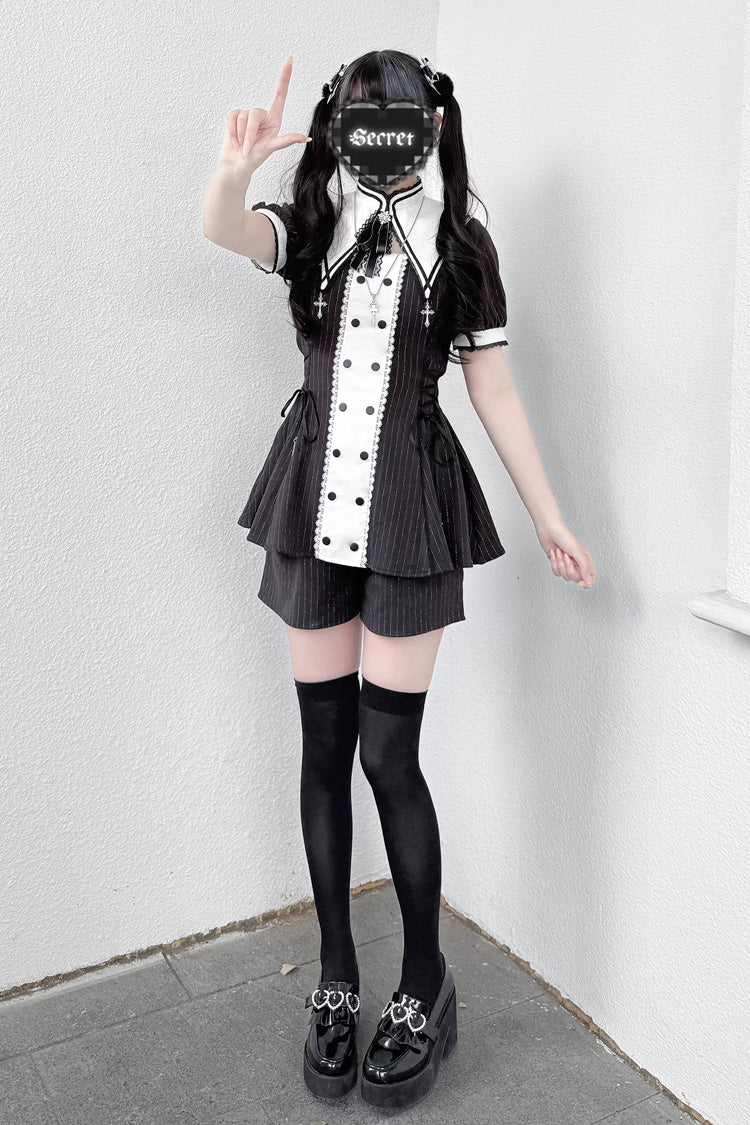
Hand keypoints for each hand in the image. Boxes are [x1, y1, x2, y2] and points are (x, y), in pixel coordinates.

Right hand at [218, 56, 310, 178]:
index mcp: (274, 118)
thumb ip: (287, 141)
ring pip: (243, 117)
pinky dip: (232, 131)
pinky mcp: (235, 116)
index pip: (280, 94)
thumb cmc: (256, 157)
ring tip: (242, 144)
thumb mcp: (272, 148)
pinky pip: (232, 117)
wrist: (237, 163)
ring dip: (241, 135)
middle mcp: (262, 114)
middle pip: (255, 113)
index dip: (284, 77)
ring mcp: (248, 115)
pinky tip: (234, 138)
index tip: (290, 60)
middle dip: (249, 133)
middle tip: (248, 147)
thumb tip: (305, 138)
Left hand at [536, 522, 596, 587]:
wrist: (549, 529)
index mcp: (586, 559)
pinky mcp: (557, 563)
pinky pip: (556, 572)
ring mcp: (567, 563)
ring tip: (560, 553)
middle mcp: (577, 562)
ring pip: (564, 575)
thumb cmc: (564, 536)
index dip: (586, 582)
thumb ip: (585, 568)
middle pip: (575, 578)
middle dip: (568, 569)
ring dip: (559, 564)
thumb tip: (589, 581)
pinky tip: (554, 554)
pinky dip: (553, 563)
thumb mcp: (578, 552)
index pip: (590, 577)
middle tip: (566, 558)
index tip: (580, 583)